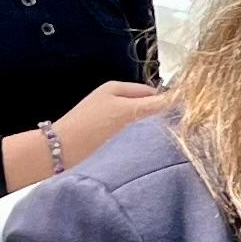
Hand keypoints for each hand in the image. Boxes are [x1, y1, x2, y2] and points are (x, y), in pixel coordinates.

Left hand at [51, 81, 172, 169]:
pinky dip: (136, 143)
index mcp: (117, 89)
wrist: (58, 153)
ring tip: (157, 145)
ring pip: (138, 125)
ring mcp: (108, 121)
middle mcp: (113, 102)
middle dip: (158, 120)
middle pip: (146, 109)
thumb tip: (180, 99)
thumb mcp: (125, 112)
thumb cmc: (90, 128)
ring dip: (147, 134)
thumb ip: (154, 106)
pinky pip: (128, 137)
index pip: (153, 94)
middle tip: (173, 134)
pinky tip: (142, 152)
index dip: (167, 104)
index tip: (182, 119)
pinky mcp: (104, 139)